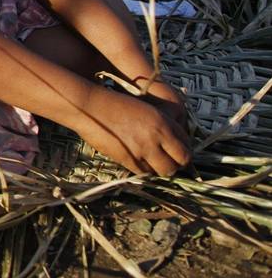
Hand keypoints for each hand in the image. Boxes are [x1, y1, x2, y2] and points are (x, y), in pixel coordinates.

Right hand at [74, 86, 191, 176]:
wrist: (91, 106)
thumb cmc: (116, 104)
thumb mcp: (145, 111)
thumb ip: (162, 127)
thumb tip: (173, 145)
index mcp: (163, 123)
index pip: (186, 148)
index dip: (183, 153)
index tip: (178, 153)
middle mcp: (156, 138)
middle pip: (178, 163)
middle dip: (175, 164)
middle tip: (168, 161)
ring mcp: (142, 150)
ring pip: (162, 171)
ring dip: (160, 169)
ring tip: (153, 162)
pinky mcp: (128, 159)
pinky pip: (144, 173)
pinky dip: (144, 170)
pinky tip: (139, 162)